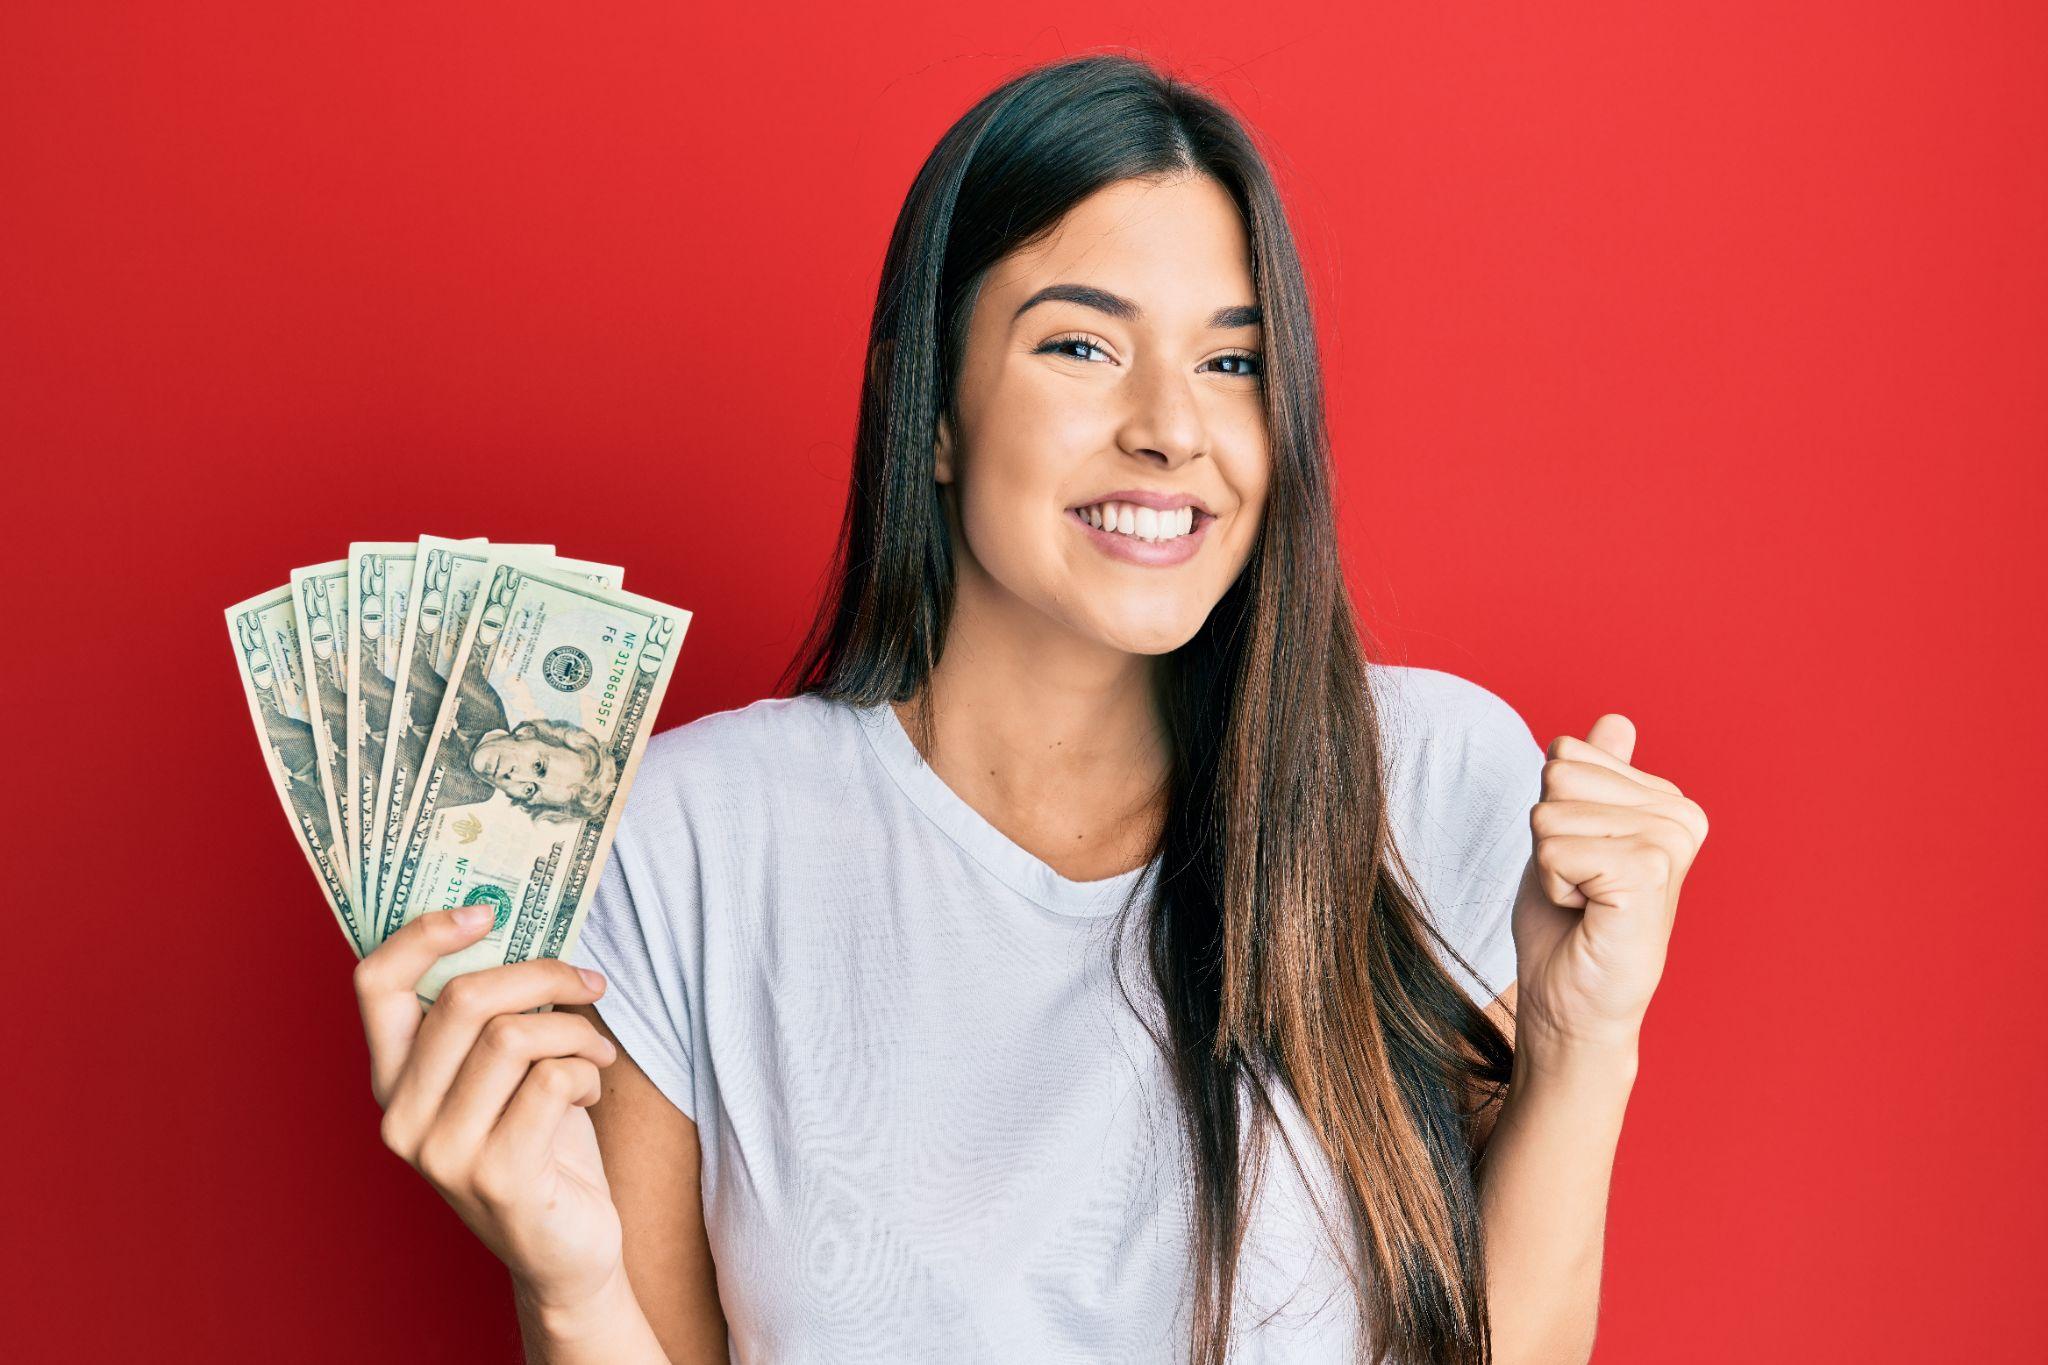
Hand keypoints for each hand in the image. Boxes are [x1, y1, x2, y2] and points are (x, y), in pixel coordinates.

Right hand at [355, 906, 625, 1315]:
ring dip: (574, 1030)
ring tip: (595, 1051)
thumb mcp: (505, 1071)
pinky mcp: (496, 1176)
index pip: (375, 985)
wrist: (568, 1250)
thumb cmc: (540, 1142)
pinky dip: (588, 1071)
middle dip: (542, 974)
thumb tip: (523, 925)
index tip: (486, 910)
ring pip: (513, 1035)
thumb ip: (493, 1013)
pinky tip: (592, 1090)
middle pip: (463, 999)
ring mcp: (442, 1152)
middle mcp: (402, 1116)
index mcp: (393, 1078)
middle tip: (587, 983)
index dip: (424, 933)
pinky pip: (552, 1080)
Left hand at [1510, 715, 1708, 1053]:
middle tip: (1581, 887)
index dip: (1551, 813)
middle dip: (1547, 837)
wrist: (1572, 1004)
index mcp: (1667, 800)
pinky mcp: (1649, 872)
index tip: (1582, 863)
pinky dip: (1552, 887)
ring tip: (1586, 902)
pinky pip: (1552, 851)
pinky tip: (1587, 915)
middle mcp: (1680, 814)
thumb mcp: (1572, 834)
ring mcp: (1669, 843)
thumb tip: (1617, 721)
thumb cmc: (1568, 926)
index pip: (1566, 752)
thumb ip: (1597, 776)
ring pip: (1550, 812)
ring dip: (1549, 865)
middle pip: (1556, 775)